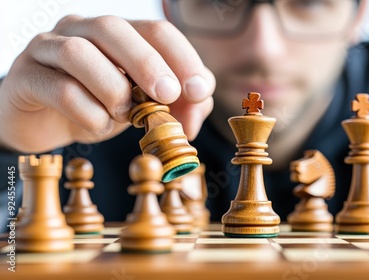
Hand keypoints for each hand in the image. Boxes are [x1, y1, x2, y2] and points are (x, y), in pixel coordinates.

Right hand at [0, 15, 214, 152]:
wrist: (45, 124)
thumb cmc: (100, 106)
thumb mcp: (144, 105)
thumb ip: (178, 104)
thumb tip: (196, 111)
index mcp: (119, 34)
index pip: (155, 30)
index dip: (182, 57)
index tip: (198, 90)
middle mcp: (82, 30)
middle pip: (115, 29)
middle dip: (148, 63)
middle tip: (167, 95)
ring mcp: (48, 48)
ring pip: (79, 53)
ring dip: (112, 89)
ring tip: (124, 115)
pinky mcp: (27, 76)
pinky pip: (58, 88)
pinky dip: (87, 112)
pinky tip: (98, 125)